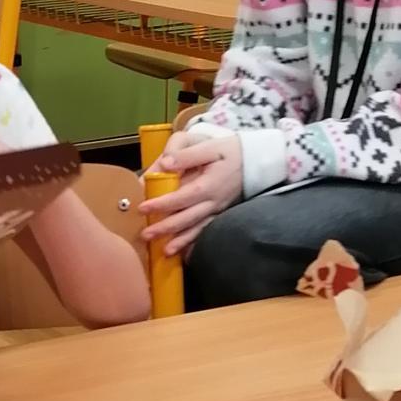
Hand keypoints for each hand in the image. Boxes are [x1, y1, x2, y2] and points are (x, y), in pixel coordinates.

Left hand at [139, 132, 243, 258]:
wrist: (257, 161)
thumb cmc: (230, 151)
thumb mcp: (209, 146)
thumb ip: (186, 154)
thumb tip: (164, 163)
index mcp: (208, 185)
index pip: (181, 198)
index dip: (161, 204)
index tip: (142, 208)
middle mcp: (213, 202)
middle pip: (186, 218)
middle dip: (165, 228)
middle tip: (145, 235)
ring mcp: (218, 210)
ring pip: (197, 229)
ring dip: (180, 241)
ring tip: (164, 252)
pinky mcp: (221, 214)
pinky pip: (206, 231)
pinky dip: (195, 243)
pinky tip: (185, 254)